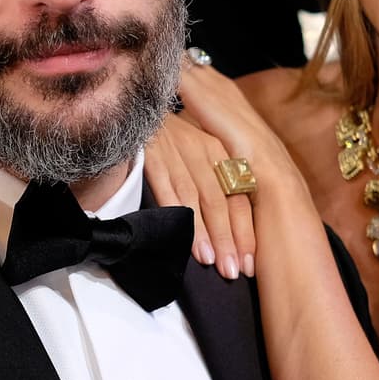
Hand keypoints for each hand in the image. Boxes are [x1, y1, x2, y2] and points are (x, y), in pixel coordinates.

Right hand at [146, 113, 255, 278]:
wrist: (129, 107)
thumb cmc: (161, 140)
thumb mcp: (190, 156)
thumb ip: (207, 184)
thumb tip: (223, 233)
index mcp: (216, 151)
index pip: (238, 196)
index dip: (245, 231)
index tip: (248, 264)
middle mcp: (201, 148)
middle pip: (221, 199)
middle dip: (229, 238)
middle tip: (234, 272)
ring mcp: (176, 148)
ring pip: (197, 195)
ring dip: (206, 231)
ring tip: (212, 262)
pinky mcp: (152, 150)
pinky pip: (168, 185)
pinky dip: (178, 213)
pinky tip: (184, 238)